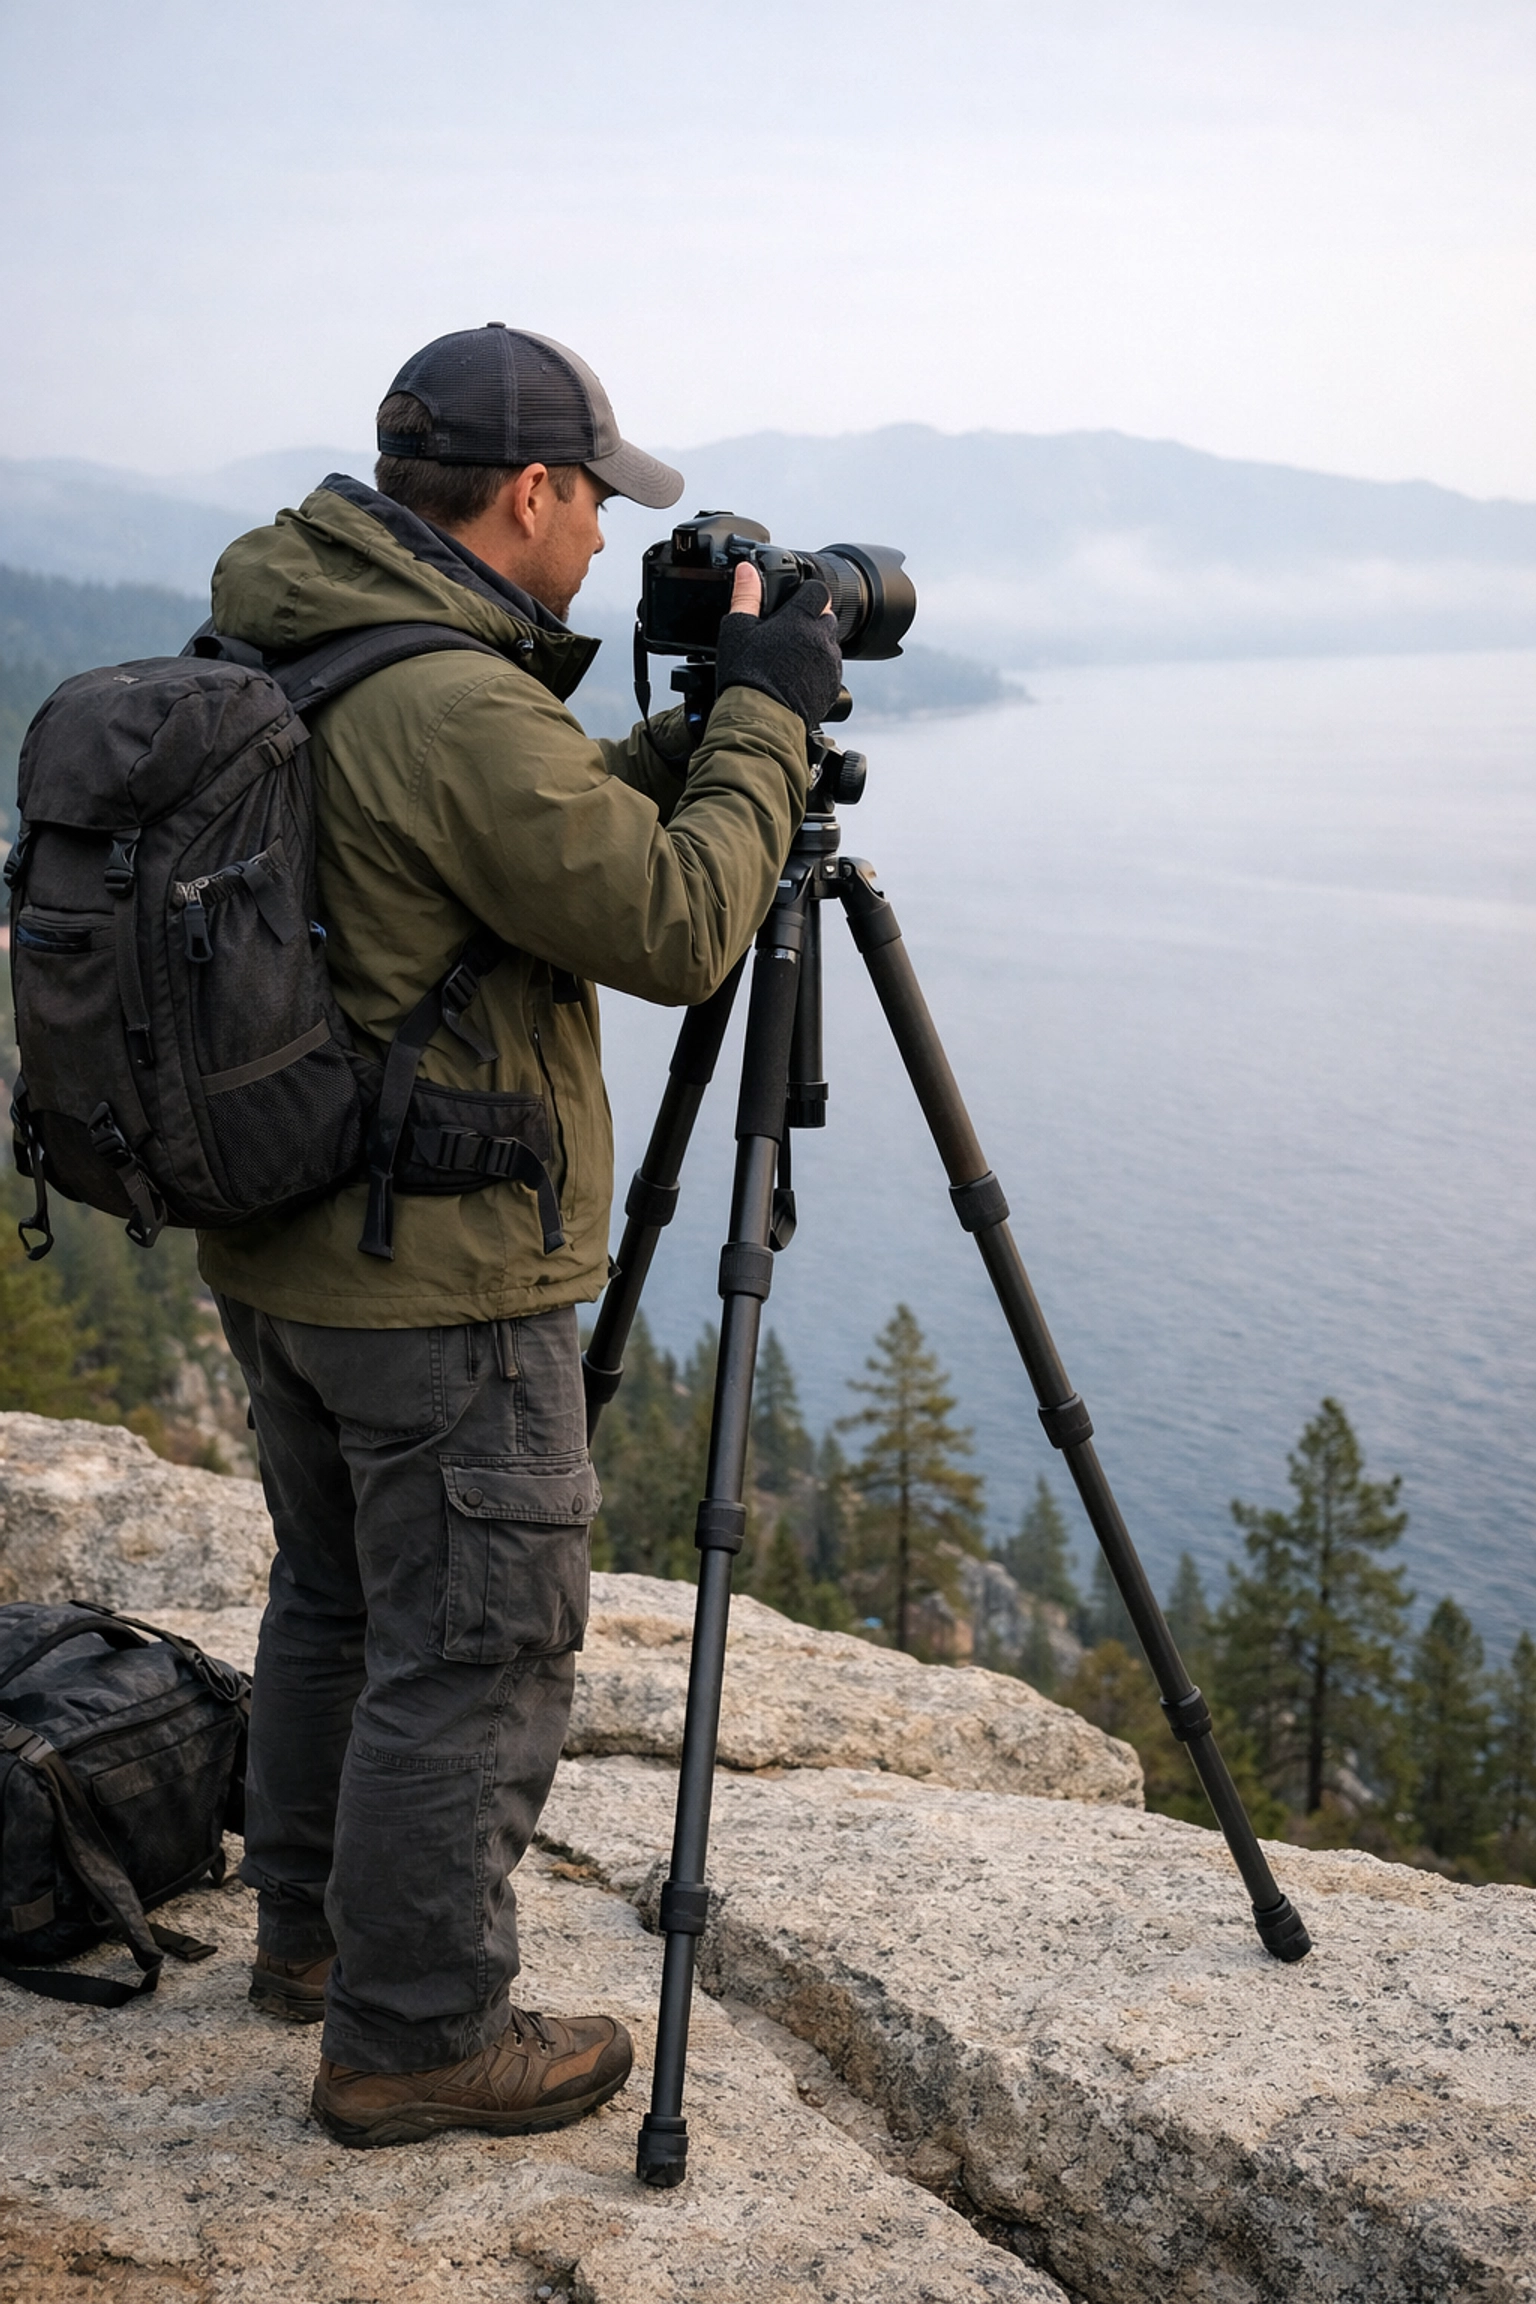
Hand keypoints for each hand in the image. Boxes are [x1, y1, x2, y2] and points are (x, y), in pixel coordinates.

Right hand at [713, 566, 842, 730]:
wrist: (761, 720)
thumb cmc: (748, 676)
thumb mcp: (737, 630)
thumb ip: (745, 596)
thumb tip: (746, 570)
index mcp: (800, 619)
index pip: (817, 590)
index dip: (806, 592)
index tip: (794, 601)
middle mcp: (821, 639)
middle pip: (827, 616)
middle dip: (812, 620)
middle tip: (788, 632)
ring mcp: (830, 664)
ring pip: (830, 645)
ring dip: (816, 646)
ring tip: (790, 659)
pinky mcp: (832, 687)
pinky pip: (831, 671)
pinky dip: (818, 671)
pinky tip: (796, 678)